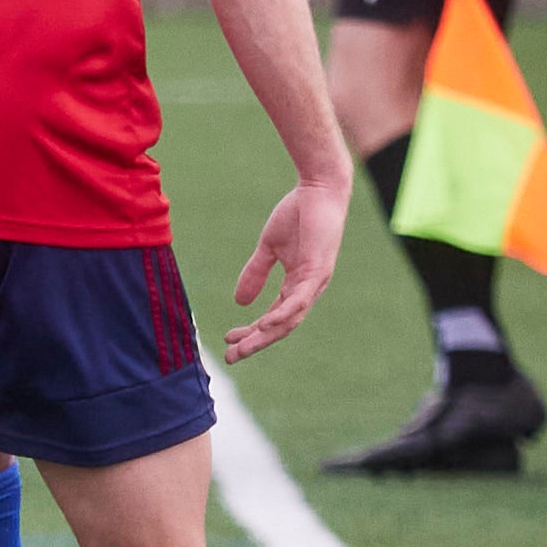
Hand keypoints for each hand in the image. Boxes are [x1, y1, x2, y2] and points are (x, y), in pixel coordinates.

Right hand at [221, 175, 350, 362]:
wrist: (318, 189)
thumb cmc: (297, 214)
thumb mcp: (269, 248)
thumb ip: (256, 273)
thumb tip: (240, 302)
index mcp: (297, 285)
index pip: (274, 316)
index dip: (252, 331)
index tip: (228, 340)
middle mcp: (308, 290)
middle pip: (281, 326)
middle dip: (255, 342)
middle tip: (231, 357)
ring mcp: (315, 283)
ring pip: (289, 320)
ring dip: (264, 335)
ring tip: (242, 347)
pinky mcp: (318, 271)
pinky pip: (298, 301)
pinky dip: (282, 315)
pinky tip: (264, 325)